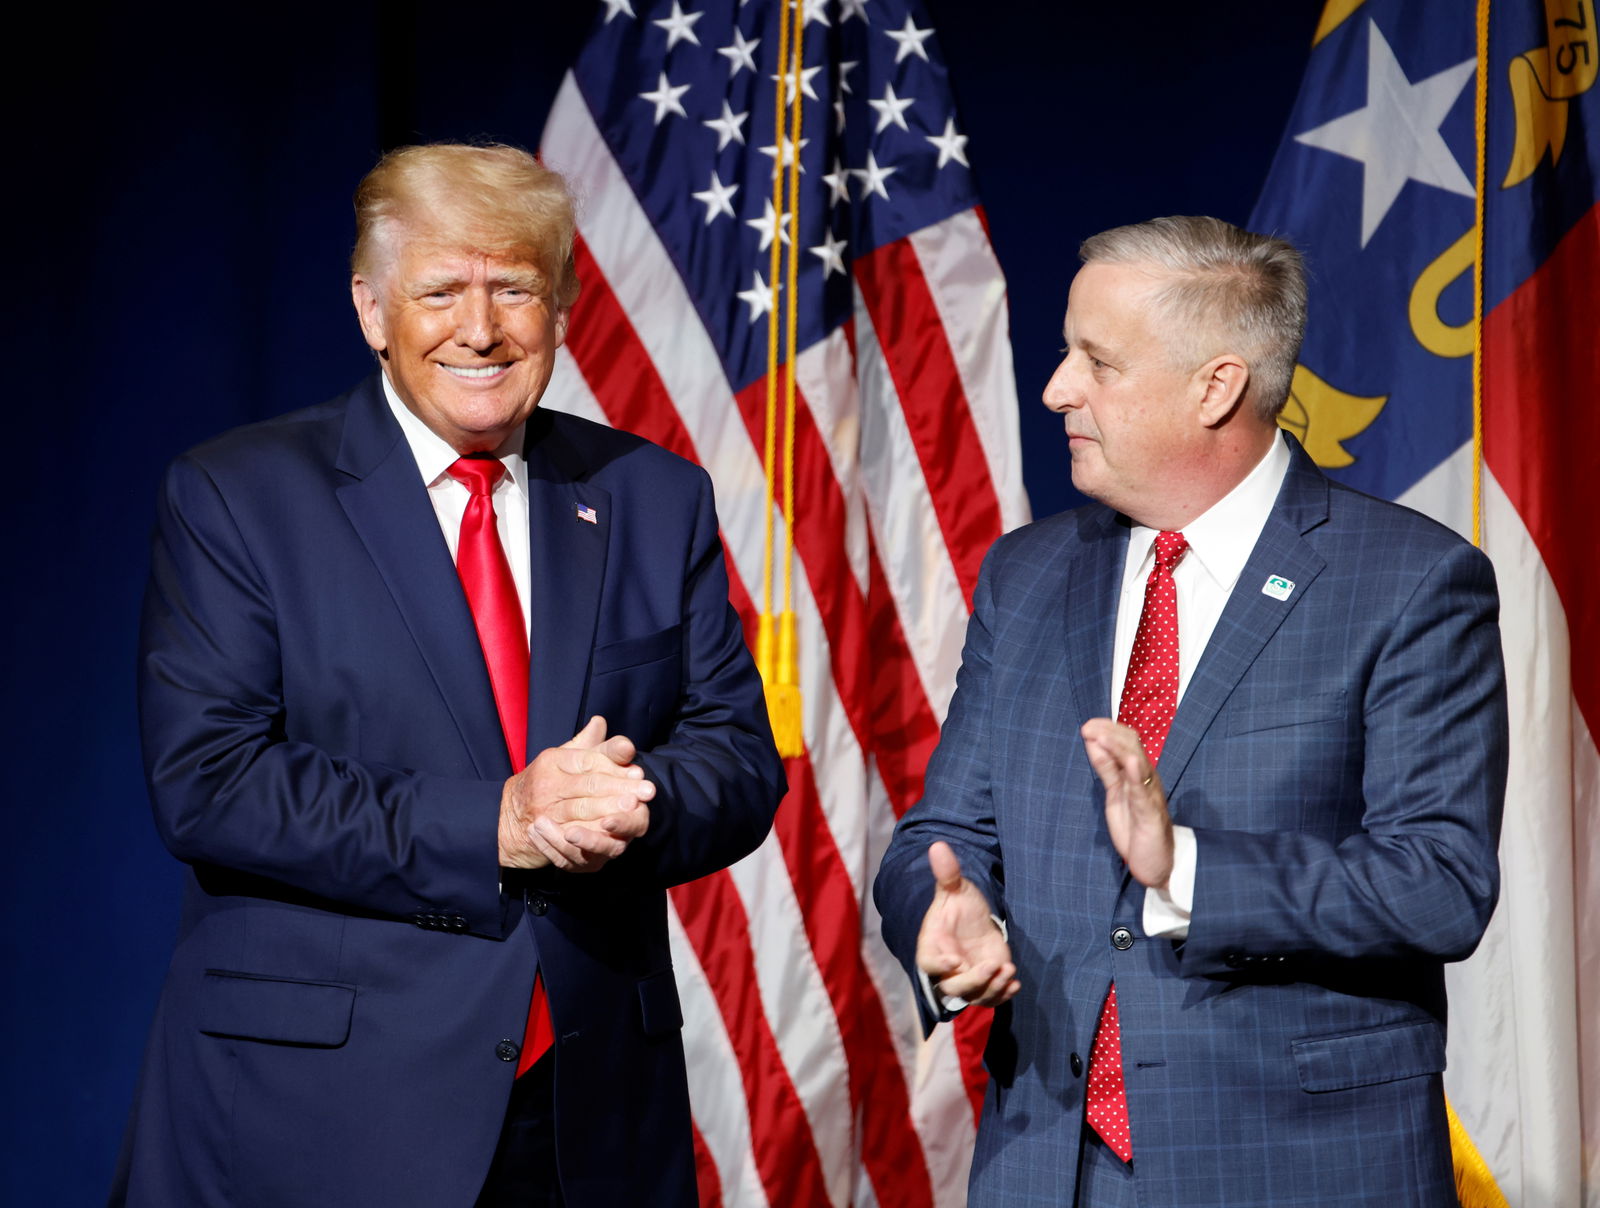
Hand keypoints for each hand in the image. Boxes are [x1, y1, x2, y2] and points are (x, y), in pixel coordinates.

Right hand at [499, 716, 653, 871]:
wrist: (509, 817)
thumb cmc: (545, 782)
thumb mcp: (562, 759)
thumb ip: (587, 744)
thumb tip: (601, 722)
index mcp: (553, 760)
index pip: (589, 761)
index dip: (615, 766)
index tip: (639, 772)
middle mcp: (547, 783)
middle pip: (590, 785)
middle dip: (620, 788)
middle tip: (646, 791)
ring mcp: (544, 809)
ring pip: (582, 809)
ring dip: (610, 809)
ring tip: (633, 807)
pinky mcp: (546, 833)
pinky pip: (572, 832)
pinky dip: (593, 832)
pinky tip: (613, 832)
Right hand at [914, 842, 1018, 1006]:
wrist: (975, 923)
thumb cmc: (959, 907)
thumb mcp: (955, 889)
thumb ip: (946, 873)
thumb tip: (938, 845)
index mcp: (932, 947)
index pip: (929, 962)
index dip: (939, 964)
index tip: (955, 960)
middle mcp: (947, 970)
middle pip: (953, 988)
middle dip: (973, 981)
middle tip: (992, 966)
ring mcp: (967, 981)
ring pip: (975, 997)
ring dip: (992, 988)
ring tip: (1009, 971)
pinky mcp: (985, 985)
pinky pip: (992, 999)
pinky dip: (1003, 994)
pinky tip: (1014, 983)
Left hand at [1081, 717, 1172, 888]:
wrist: (1156, 863)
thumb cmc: (1135, 827)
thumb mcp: (1115, 793)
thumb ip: (1107, 769)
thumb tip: (1093, 743)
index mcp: (1137, 774)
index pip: (1126, 742)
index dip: (1108, 730)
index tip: (1088, 724)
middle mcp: (1146, 779)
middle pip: (1132, 747)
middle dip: (1110, 734)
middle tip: (1088, 727)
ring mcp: (1150, 795)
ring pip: (1139, 764)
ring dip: (1119, 749)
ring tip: (1102, 737)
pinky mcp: (1150, 814)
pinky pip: (1144, 792)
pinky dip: (1138, 776)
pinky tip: (1132, 763)